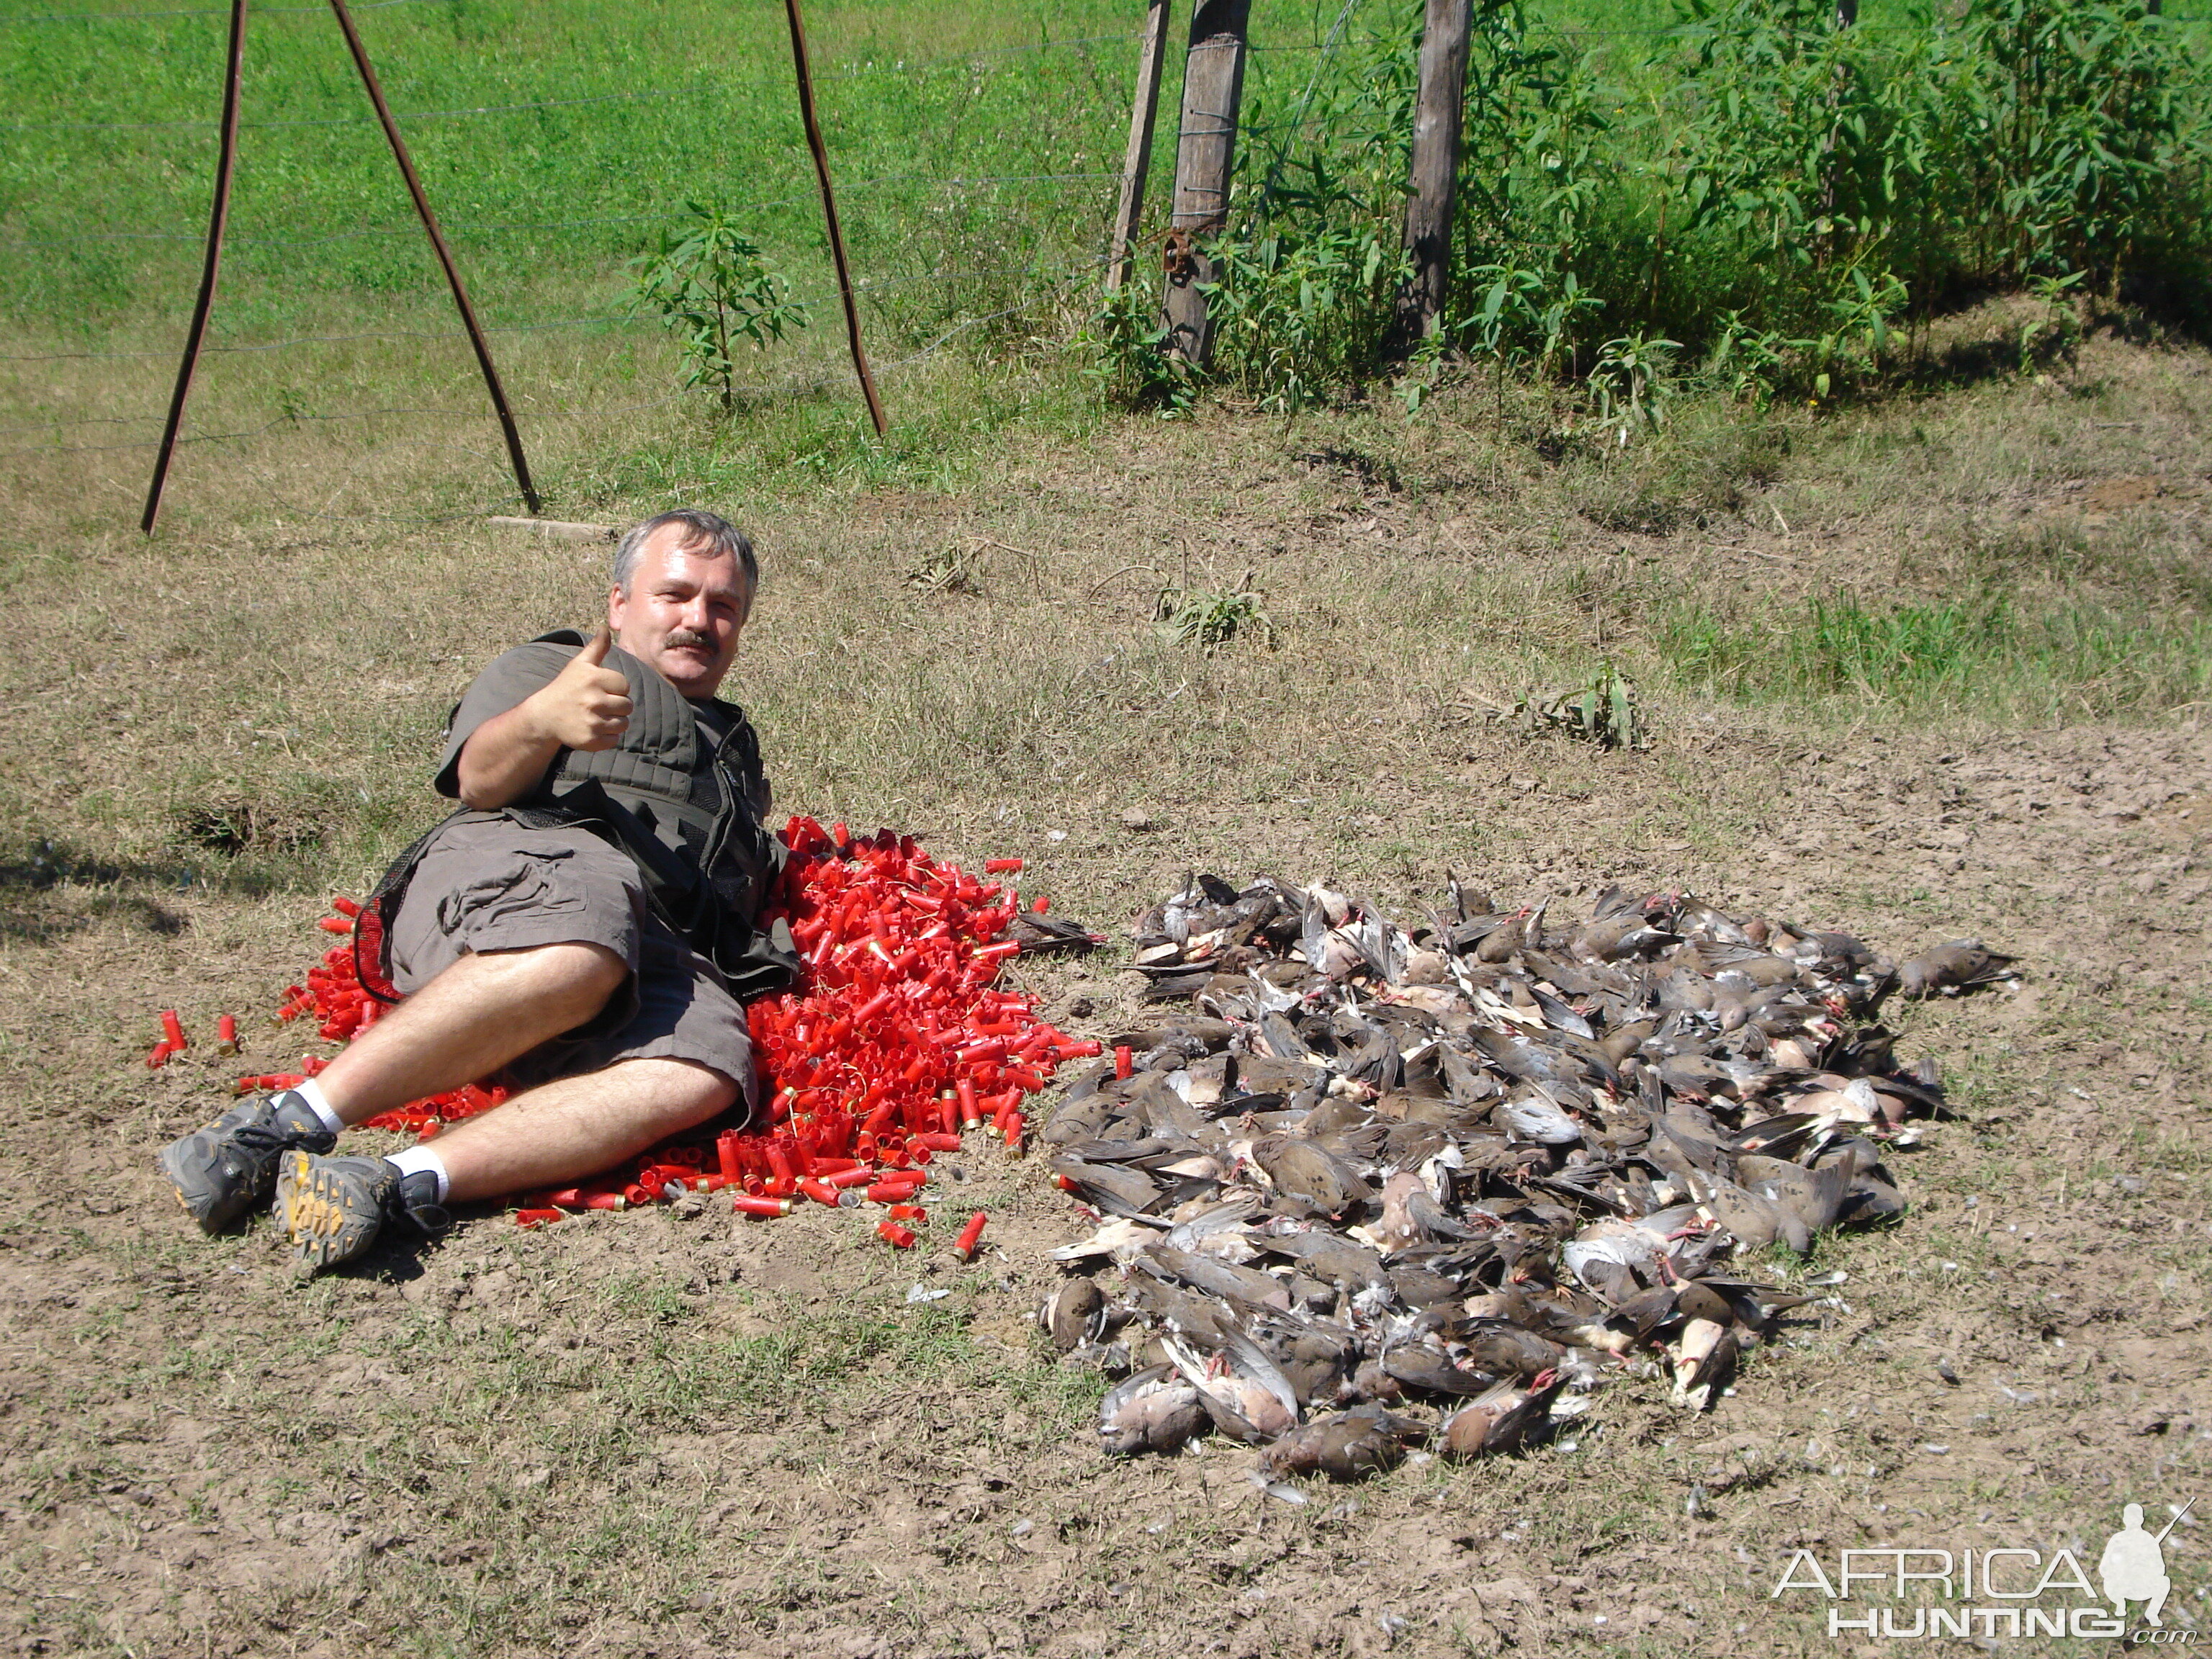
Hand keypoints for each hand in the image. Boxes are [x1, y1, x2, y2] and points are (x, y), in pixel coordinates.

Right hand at [525, 627, 631, 751]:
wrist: (544, 716)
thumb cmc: (566, 687)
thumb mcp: (579, 665)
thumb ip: (596, 647)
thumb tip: (604, 627)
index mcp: (593, 678)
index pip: (624, 685)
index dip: (614, 688)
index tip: (599, 690)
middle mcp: (593, 700)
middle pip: (627, 705)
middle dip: (616, 706)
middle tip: (598, 705)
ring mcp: (592, 721)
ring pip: (623, 724)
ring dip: (614, 722)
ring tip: (596, 717)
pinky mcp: (591, 740)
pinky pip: (615, 739)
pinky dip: (607, 737)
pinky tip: (593, 729)